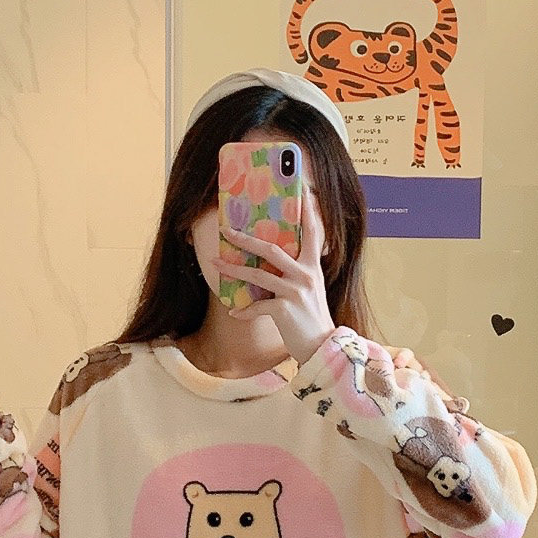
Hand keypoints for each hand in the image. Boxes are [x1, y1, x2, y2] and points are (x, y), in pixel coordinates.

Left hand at [222, 195, 334, 366]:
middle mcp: (305, 275)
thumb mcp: (311, 288)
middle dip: (246, 239)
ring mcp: (295, 292)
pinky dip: (244, 310)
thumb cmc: (312, 317)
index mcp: (312, 266)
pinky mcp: (285, 311)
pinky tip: (234, 312)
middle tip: (226, 229)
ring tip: (215, 262)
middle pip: (272, 249)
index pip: (313, 232)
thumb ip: (297, 271)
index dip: (308, 211)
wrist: (322, 347)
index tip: (303, 190)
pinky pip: (258, 307)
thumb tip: (274, 258)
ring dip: (234, 269)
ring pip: (259, 275)